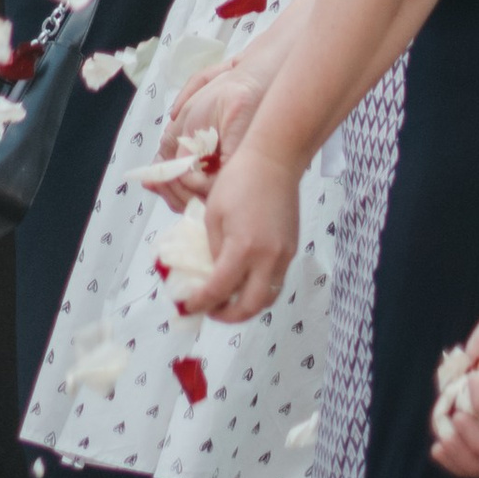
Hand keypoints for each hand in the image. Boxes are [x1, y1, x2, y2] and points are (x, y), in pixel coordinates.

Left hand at [174, 133, 300, 321]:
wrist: (275, 162)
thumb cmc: (238, 181)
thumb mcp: (213, 215)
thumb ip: (213, 249)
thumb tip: (214, 273)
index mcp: (243, 249)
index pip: (220, 289)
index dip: (201, 302)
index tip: (187, 306)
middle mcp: (268, 259)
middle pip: (250, 305)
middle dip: (228, 315)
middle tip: (210, 311)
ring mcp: (284, 256)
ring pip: (268, 298)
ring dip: (247, 306)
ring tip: (227, 302)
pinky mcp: (292, 250)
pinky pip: (276, 281)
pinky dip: (260, 290)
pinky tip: (244, 283)